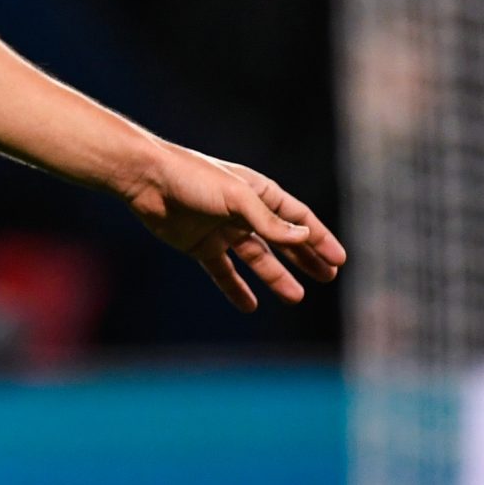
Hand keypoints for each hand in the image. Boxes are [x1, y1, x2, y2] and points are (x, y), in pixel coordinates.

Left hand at [123, 143, 344, 313]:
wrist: (145, 179)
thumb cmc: (192, 178)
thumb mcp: (236, 198)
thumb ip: (268, 221)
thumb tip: (304, 236)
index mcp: (257, 192)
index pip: (297, 218)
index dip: (319, 238)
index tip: (339, 260)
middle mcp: (242, 211)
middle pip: (281, 239)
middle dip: (305, 257)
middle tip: (327, 277)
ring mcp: (221, 229)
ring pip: (256, 257)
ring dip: (276, 277)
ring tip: (296, 297)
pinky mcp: (198, 245)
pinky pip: (222, 271)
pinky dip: (235, 288)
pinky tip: (249, 306)